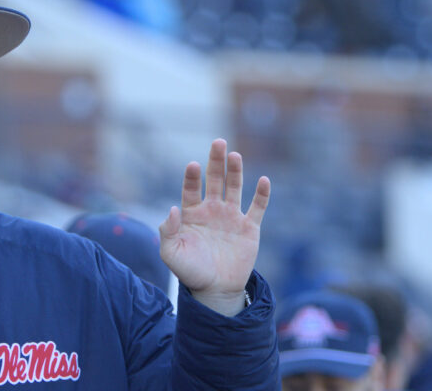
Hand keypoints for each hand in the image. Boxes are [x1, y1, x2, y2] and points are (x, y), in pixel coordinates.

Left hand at [159, 139, 269, 315]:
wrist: (215, 290)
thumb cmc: (190, 271)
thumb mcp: (171, 254)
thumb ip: (167, 231)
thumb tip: (172, 209)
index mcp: (192, 213)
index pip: (192, 188)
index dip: (193, 177)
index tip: (193, 165)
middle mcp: (212, 210)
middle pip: (215, 179)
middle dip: (216, 161)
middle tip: (218, 142)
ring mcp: (232, 217)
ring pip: (235, 188)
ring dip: (236, 171)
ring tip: (235, 155)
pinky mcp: (250, 228)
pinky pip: (258, 208)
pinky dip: (262, 195)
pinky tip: (263, 181)